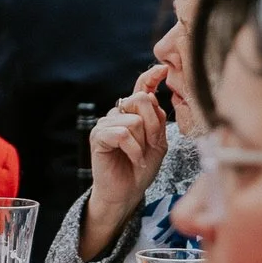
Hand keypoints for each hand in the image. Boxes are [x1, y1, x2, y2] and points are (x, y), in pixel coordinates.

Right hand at [79, 66, 172, 258]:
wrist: (127, 192)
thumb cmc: (141, 168)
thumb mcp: (158, 143)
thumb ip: (157, 121)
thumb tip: (152, 97)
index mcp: (133, 114)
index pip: (141, 88)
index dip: (151, 77)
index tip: (163, 70)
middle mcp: (118, 114)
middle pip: (141, 100)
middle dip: (153, 125)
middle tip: (152, 145)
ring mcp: (106, 123)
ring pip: (134, 120)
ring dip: (143, 142)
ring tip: (140, 156)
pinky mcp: (98, 136)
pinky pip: (122, 134)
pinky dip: (133, 149)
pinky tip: (134, 159)